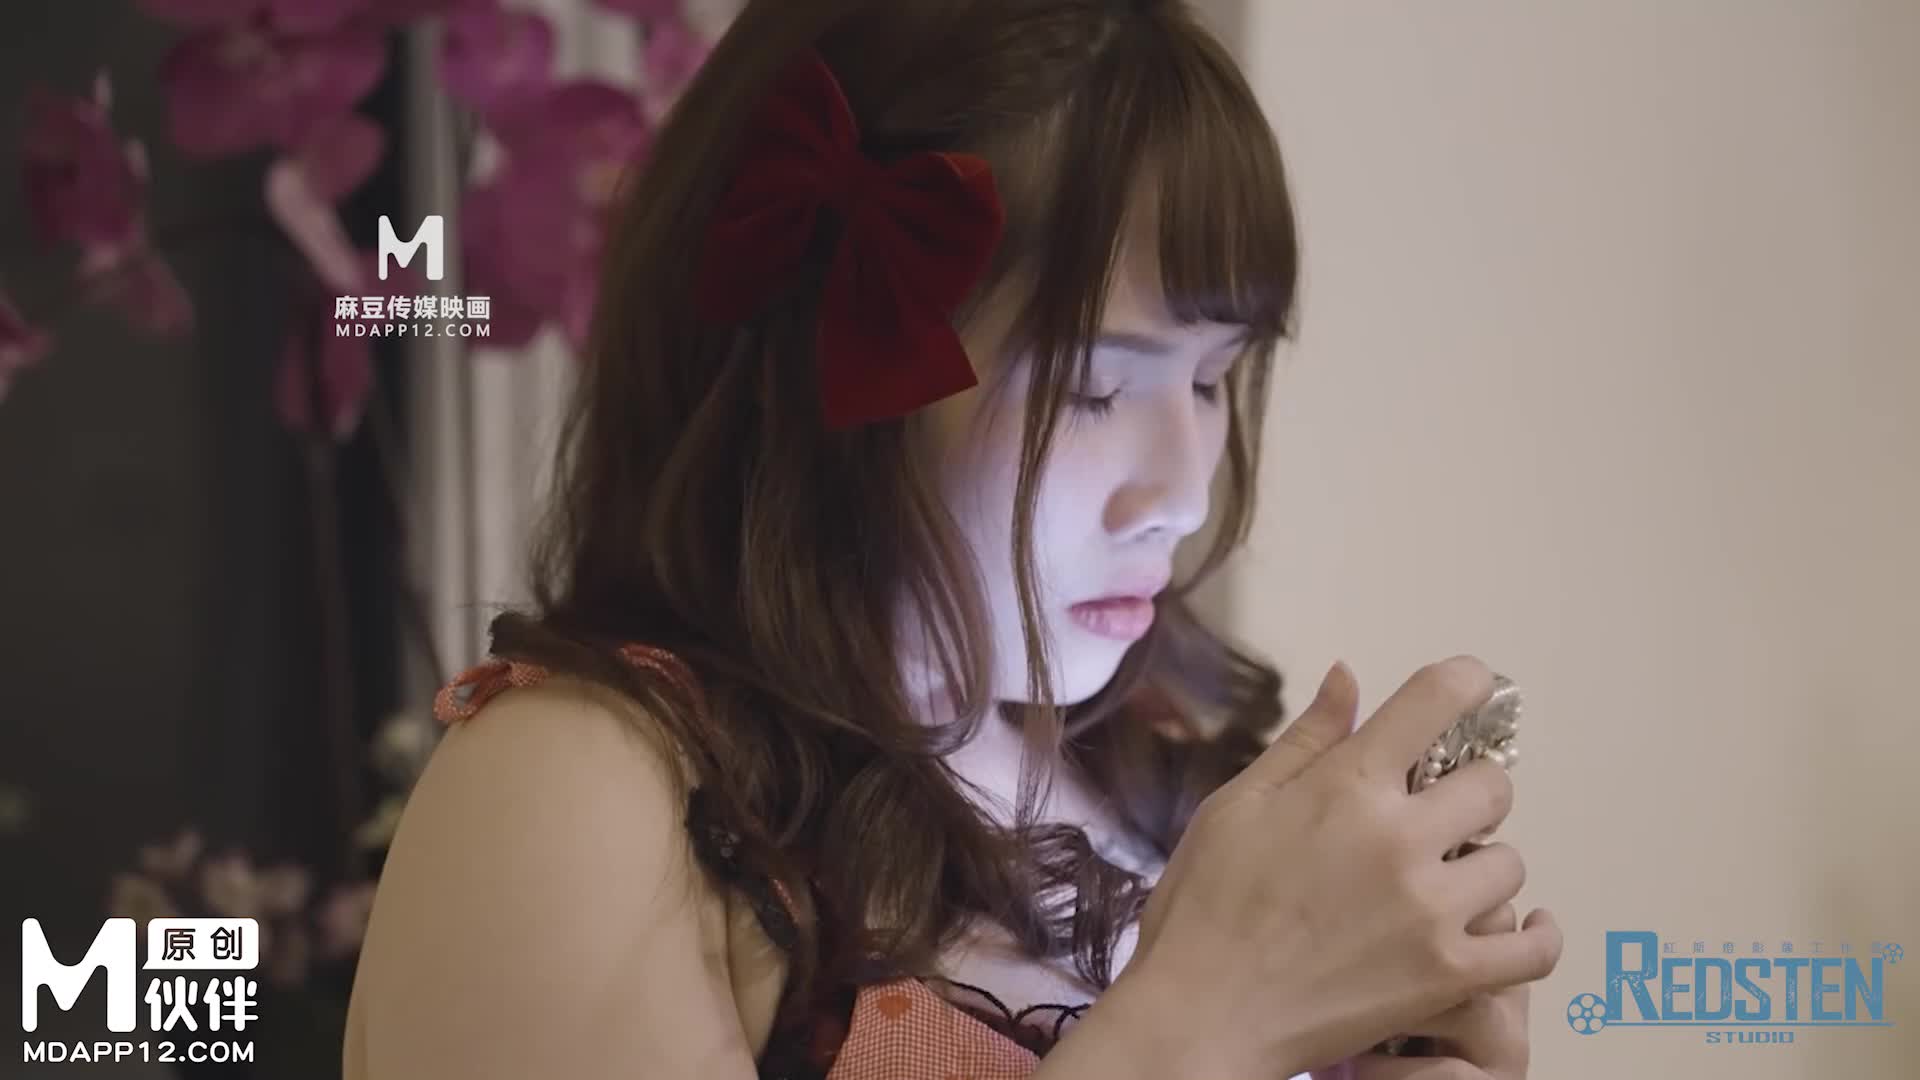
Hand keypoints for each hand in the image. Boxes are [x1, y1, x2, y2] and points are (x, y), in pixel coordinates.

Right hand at [1115, 656, 1562, 1079]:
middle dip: (1464, 793)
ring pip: (1510, 863)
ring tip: (1440, 886)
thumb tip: (1349, 675)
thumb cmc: (1205, 906)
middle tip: (1429, 819)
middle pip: (1492, 784)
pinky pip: (1535, 947)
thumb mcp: (1239, 803)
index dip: (1464, 682)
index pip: (1437, 699)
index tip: (1468, 687)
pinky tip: (1519, 924)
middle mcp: (1400, 838)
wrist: (1202, 1014)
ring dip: (1481, 867)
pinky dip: (1535, 935)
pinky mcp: (1449, 974)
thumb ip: (1307, 739)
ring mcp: (1431, 909)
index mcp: (1347, 784)